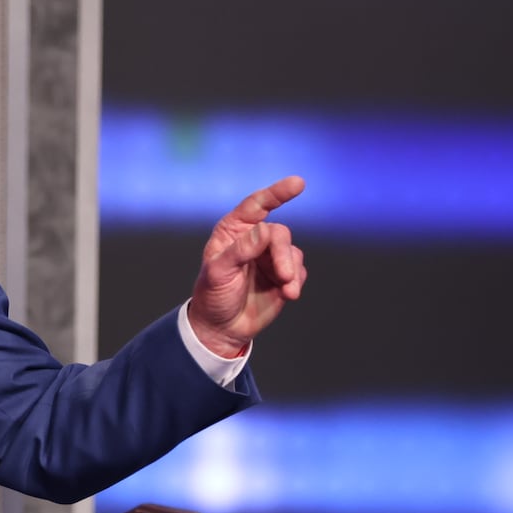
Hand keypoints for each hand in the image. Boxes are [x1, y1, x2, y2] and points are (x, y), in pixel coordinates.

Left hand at [187, 176, 307, 357]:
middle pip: (279, 233)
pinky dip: (296, 282)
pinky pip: (299, 270)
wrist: (223, 328)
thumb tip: (265, 230)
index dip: (277, 193)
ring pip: (292, 252)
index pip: (256, 206)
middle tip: (284, 276)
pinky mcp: (283, 275)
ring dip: (292, 271)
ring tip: (287, 291)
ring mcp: (270, 257)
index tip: (298, 184)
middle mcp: (253, 240)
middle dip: (283, 254)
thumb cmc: (213, 296)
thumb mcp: (219, 273)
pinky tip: (287, 294)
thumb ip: (241, 250)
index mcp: (233, 231)